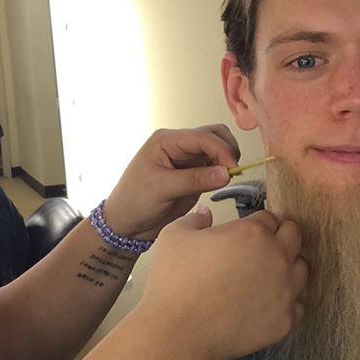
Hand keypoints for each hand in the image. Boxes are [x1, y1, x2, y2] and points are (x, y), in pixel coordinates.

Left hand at [102, 126, 239, 240]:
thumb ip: (194, 179)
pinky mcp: (194, 175)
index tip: (233, 168)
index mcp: (166, 141)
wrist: (126, 224)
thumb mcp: (162, 189)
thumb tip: (226, 173)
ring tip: (228, 179)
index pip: (202, 136)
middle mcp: (178, 145)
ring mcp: (187, 159)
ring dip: (227, 161)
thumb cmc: (134, 201)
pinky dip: (223, 172)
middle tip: (233, 173)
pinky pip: (215, 167)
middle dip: (227, 151)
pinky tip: (223, 183)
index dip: (221, 149)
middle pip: (214, 136)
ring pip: (217, 150)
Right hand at [133, 207, 305, 359]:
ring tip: (264, 277)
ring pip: (301, 270)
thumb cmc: (173, 282)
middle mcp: (277, 258)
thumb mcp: (174, 236)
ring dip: (287, 268)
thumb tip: (205, 213)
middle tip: (259, 250)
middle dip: (279, 237)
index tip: (246, 233)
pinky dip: (286, 302)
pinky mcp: (286, 320)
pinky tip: (265, 304)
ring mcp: (285, 291)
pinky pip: (298, 305)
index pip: (270, 217)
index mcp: (253, 233)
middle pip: (294, 236)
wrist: (178, 332)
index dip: (257, 223)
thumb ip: (195, 219)